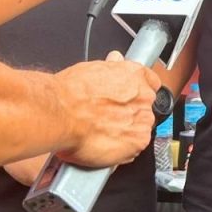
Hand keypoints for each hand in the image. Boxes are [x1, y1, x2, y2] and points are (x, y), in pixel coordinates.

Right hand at [51, 50, 160, 167]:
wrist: (61, 114)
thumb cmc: (71, 93)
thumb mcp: (92, 69)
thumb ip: (112, 68)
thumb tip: (115, 61)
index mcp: (135, 75)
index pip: (150, 82)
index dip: (137, 92)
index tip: (128, 97)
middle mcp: (143, 96)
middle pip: (144, 108)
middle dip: (129, 113)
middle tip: (107, 117)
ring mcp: (143, 120)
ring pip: (140, 128)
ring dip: (126, 132)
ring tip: (102, 133)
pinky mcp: (138, 142)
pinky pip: (134, 148)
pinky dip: (122, 150)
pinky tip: (105, 145)